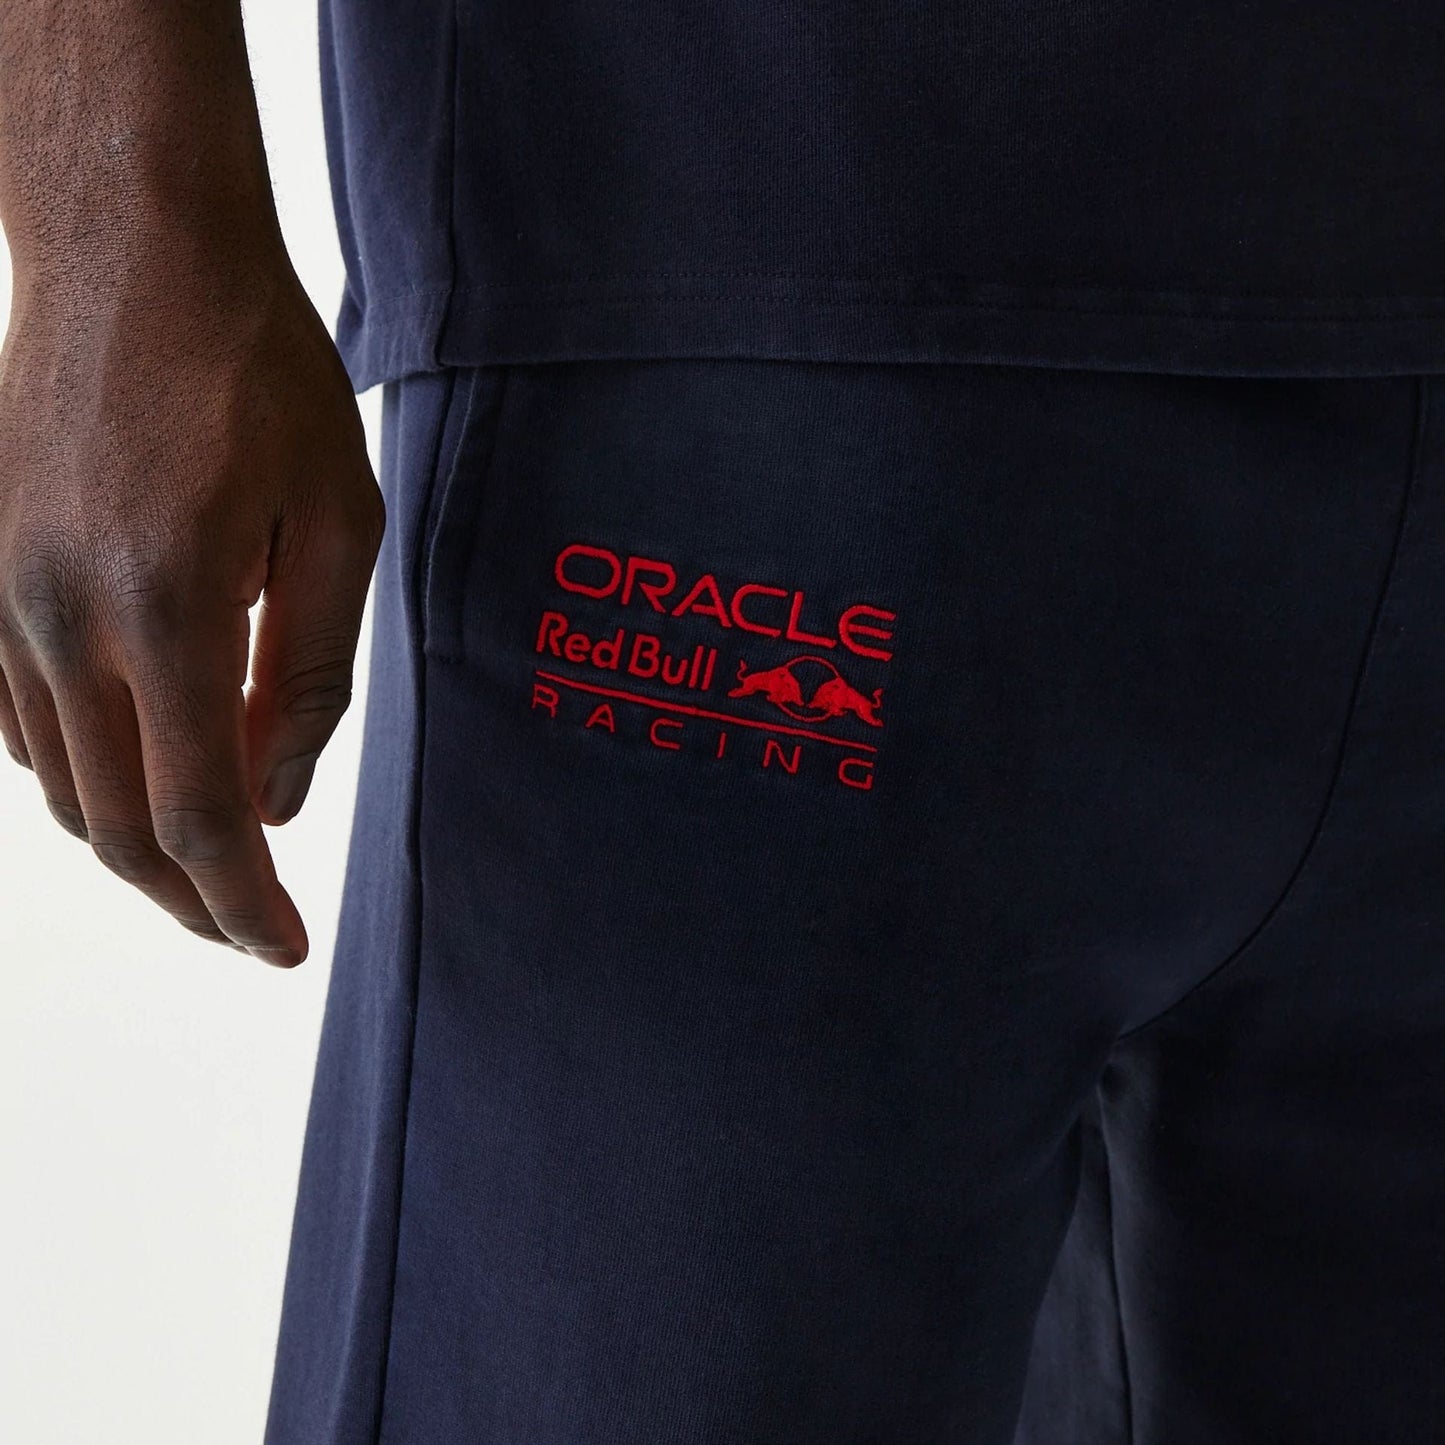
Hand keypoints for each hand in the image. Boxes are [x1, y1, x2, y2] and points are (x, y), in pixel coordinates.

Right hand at [0, 259, 383, 965]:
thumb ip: (309, 674)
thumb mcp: (338, 521)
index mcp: (166, 614)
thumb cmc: (259, 376)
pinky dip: (83, 778)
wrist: (133, 253)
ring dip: (138, 844)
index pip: (202, 818)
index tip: (284, 950)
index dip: (244, 906)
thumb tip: (278, 797)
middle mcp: (61, 623)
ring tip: (210, 866)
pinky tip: (140, 777)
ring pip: (63, 786)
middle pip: (119, 826)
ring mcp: (4, 601)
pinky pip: (21, 724)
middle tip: (249, 929)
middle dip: (191, 900)